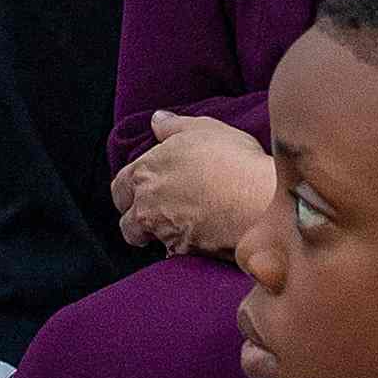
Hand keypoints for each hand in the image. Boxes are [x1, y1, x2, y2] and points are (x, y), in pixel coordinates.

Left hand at [111, 108, 273, 260]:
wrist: (258, 202)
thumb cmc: (232, 161)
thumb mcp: (204, 128)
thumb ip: (174, 125)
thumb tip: (157, 120)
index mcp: (146, 172)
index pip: (120, 187)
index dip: (129, 190)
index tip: (142, 191)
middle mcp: (147, 206)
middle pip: (127, 222)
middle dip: (136, 220)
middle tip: (157, 213)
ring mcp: (164, 233)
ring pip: (149, 241)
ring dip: (159, 236)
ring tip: (181, 227)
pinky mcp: (186, 254)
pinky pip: (176, 257)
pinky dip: (185, 251)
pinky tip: (202, 242)